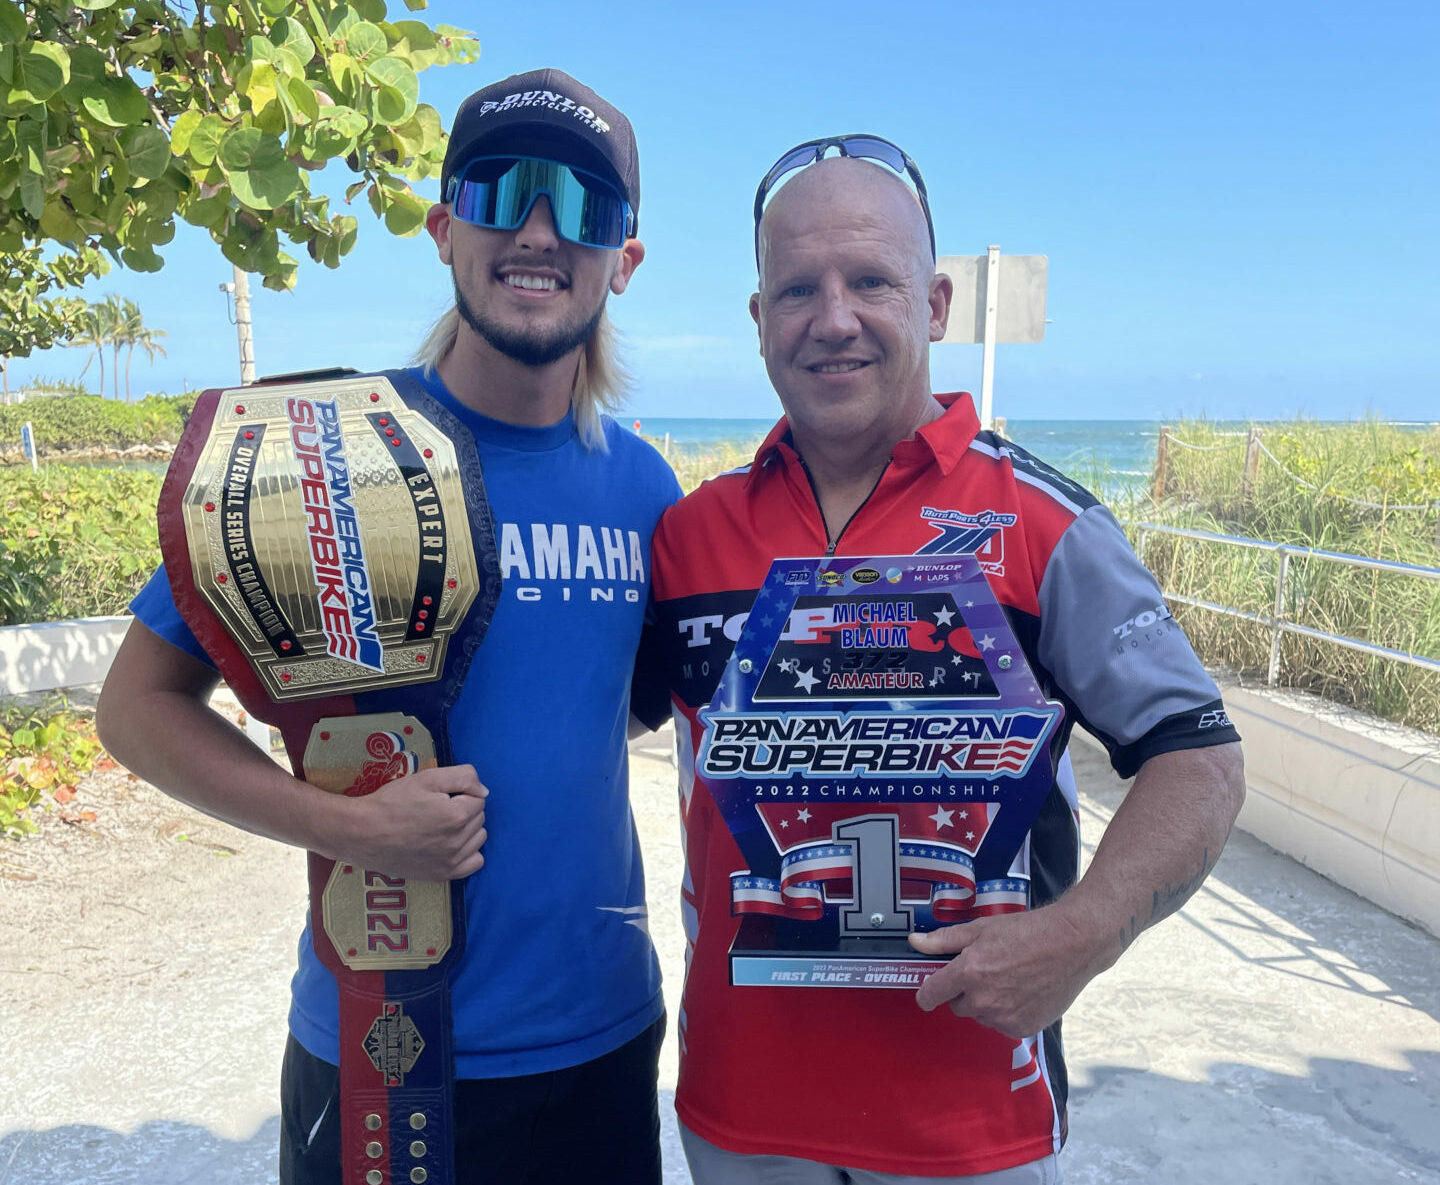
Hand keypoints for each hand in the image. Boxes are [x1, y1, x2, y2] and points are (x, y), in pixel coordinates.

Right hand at [327, 764, 488, 881]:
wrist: (362, 834)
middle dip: (464, 809)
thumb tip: (484, 791)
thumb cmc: (392, 802)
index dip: (460, 793)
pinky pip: (474, 863)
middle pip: (479, 818)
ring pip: (478, 839)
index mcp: (457, 815)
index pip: (479, 799)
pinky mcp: (443, 875)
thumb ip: (463, 777)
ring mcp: (451, 861)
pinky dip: (468, 853)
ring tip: (441, 826)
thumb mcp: (427, 778)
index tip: (440, 796)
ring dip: (467, 830)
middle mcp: (458, 841)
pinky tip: (450, 845)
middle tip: (437, 809)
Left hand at [908, 906, 1099, 1038]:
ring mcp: (1004, 1017)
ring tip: (1009, 978)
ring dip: (986, 1003)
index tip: (928, 991)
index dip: (927, 992)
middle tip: (985, 971)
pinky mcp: (1023, 1028)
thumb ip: (944, 940)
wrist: (1072, 944)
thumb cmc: (1028, 932)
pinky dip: (1007, 1013)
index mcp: (969, 972)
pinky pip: (1002, 1025)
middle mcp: (983, 999)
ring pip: (981, 1016)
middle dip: (964, 991)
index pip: (930, 995)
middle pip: (957, 1005)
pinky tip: (1022, 992)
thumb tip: (915, 942)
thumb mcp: (981, 929)